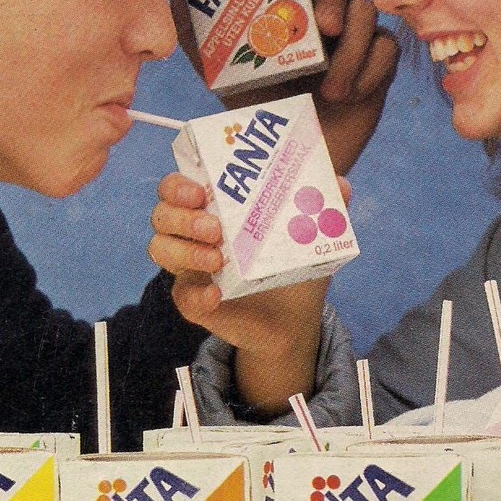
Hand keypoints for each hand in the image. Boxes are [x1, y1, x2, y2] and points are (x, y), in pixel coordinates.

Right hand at [149, 170, 345, 411]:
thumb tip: (341, 185)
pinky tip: (216, 294)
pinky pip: (182, 297)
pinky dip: (196, 294)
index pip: (176, 187)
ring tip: (217, 258)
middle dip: (181, 216)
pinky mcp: (196, 303)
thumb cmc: (291, 261)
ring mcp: (190, 269)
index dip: (178, 184)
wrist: (293, 317)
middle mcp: (192, 235)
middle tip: (215, 226)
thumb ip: (323, 205)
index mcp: (212, 208)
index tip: (202, 189)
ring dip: (184, 250)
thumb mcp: (308, 232)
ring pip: (159, 250)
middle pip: (161, 216)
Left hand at [171, 0, 397, 174]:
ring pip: (365, 6)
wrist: (288, 146)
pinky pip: (385, 46)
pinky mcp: (379, 55)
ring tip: (330, 88)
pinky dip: (365, 71)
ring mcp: (354, 24)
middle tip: (323, 26)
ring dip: (349, 48)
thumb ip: (193, 19)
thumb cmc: (252, 95)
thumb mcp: (215, 61)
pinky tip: (345, 95)